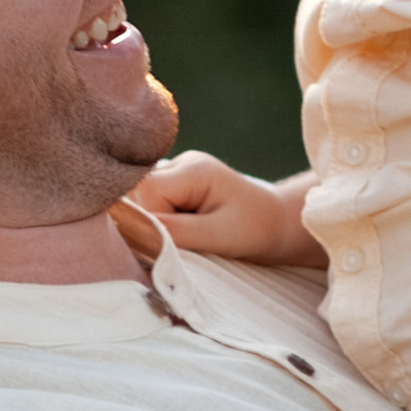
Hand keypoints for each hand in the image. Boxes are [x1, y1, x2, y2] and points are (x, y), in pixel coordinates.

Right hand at [126, 150, 322, 265]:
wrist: (277, 223)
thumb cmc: (255, 230)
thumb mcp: (218, 236)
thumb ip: (175, 233)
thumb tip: (133, 232)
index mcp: (194, 169)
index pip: (148, 190)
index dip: (147, 219)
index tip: (164, 246)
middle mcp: (181, 164)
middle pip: (138, 192)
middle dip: (147, 222)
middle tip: (174, 245)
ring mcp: (176, 172)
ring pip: (140, 198)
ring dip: (150, 222)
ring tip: (180, 239)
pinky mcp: (174, 186)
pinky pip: (149, 203)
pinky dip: (155, 221)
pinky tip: (174, 231)